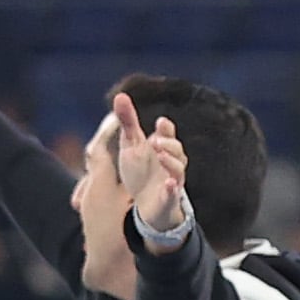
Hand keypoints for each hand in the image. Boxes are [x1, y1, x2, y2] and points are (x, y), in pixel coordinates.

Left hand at [112, 89, 191, 238]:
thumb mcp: (131, 145)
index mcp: (162, 148)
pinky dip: (172, 189)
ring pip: (179, 171)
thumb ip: (128, 121)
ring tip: (161, 156)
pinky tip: (169, 184)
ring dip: (172, 163)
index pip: (168, 135)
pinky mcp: (169, 199)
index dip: (166, 129)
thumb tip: (120, 95)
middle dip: (169, 145)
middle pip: (178, 151)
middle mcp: (170, 163)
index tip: (160, 122)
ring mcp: (172, 181)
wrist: (147, 204)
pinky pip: (174, 193)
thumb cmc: (141, 172)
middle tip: (155, 142)